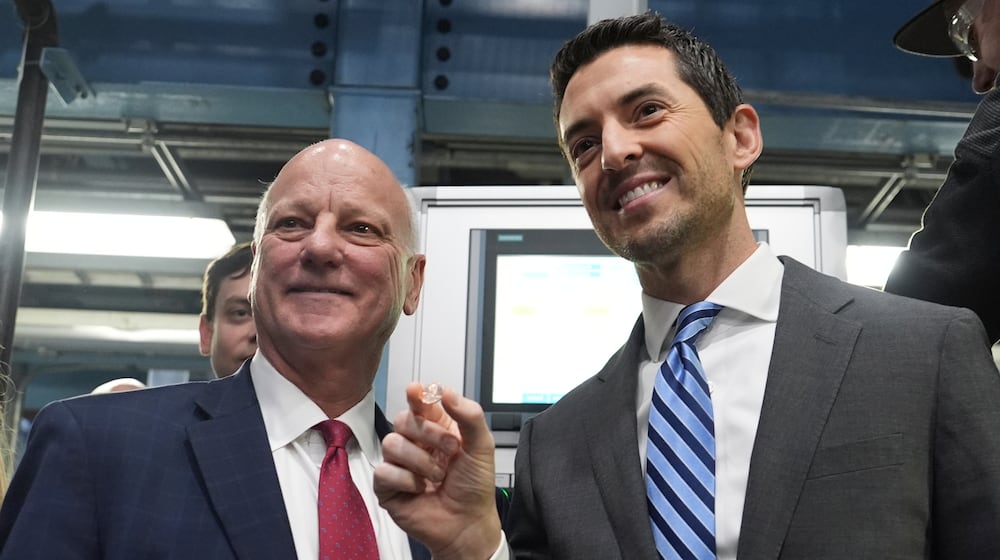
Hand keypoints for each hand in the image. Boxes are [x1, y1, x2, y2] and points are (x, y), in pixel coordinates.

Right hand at [375, 382, 501, 559]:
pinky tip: (421, 489)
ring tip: (437, 476)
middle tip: (451, 450)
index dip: (416, 395)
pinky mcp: (388, 485)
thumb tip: (447, 392)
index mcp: (437, 428)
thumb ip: (470, 415)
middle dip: (428, 433)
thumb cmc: (474, 487)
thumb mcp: (482, 446)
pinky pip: (384, 471)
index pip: (420, 403)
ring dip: (420, 461)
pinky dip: (406, 481)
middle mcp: (416, 442)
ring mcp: (400, 463)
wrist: (468, 523)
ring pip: (391, 443)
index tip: (416, 391)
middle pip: (402, 419)